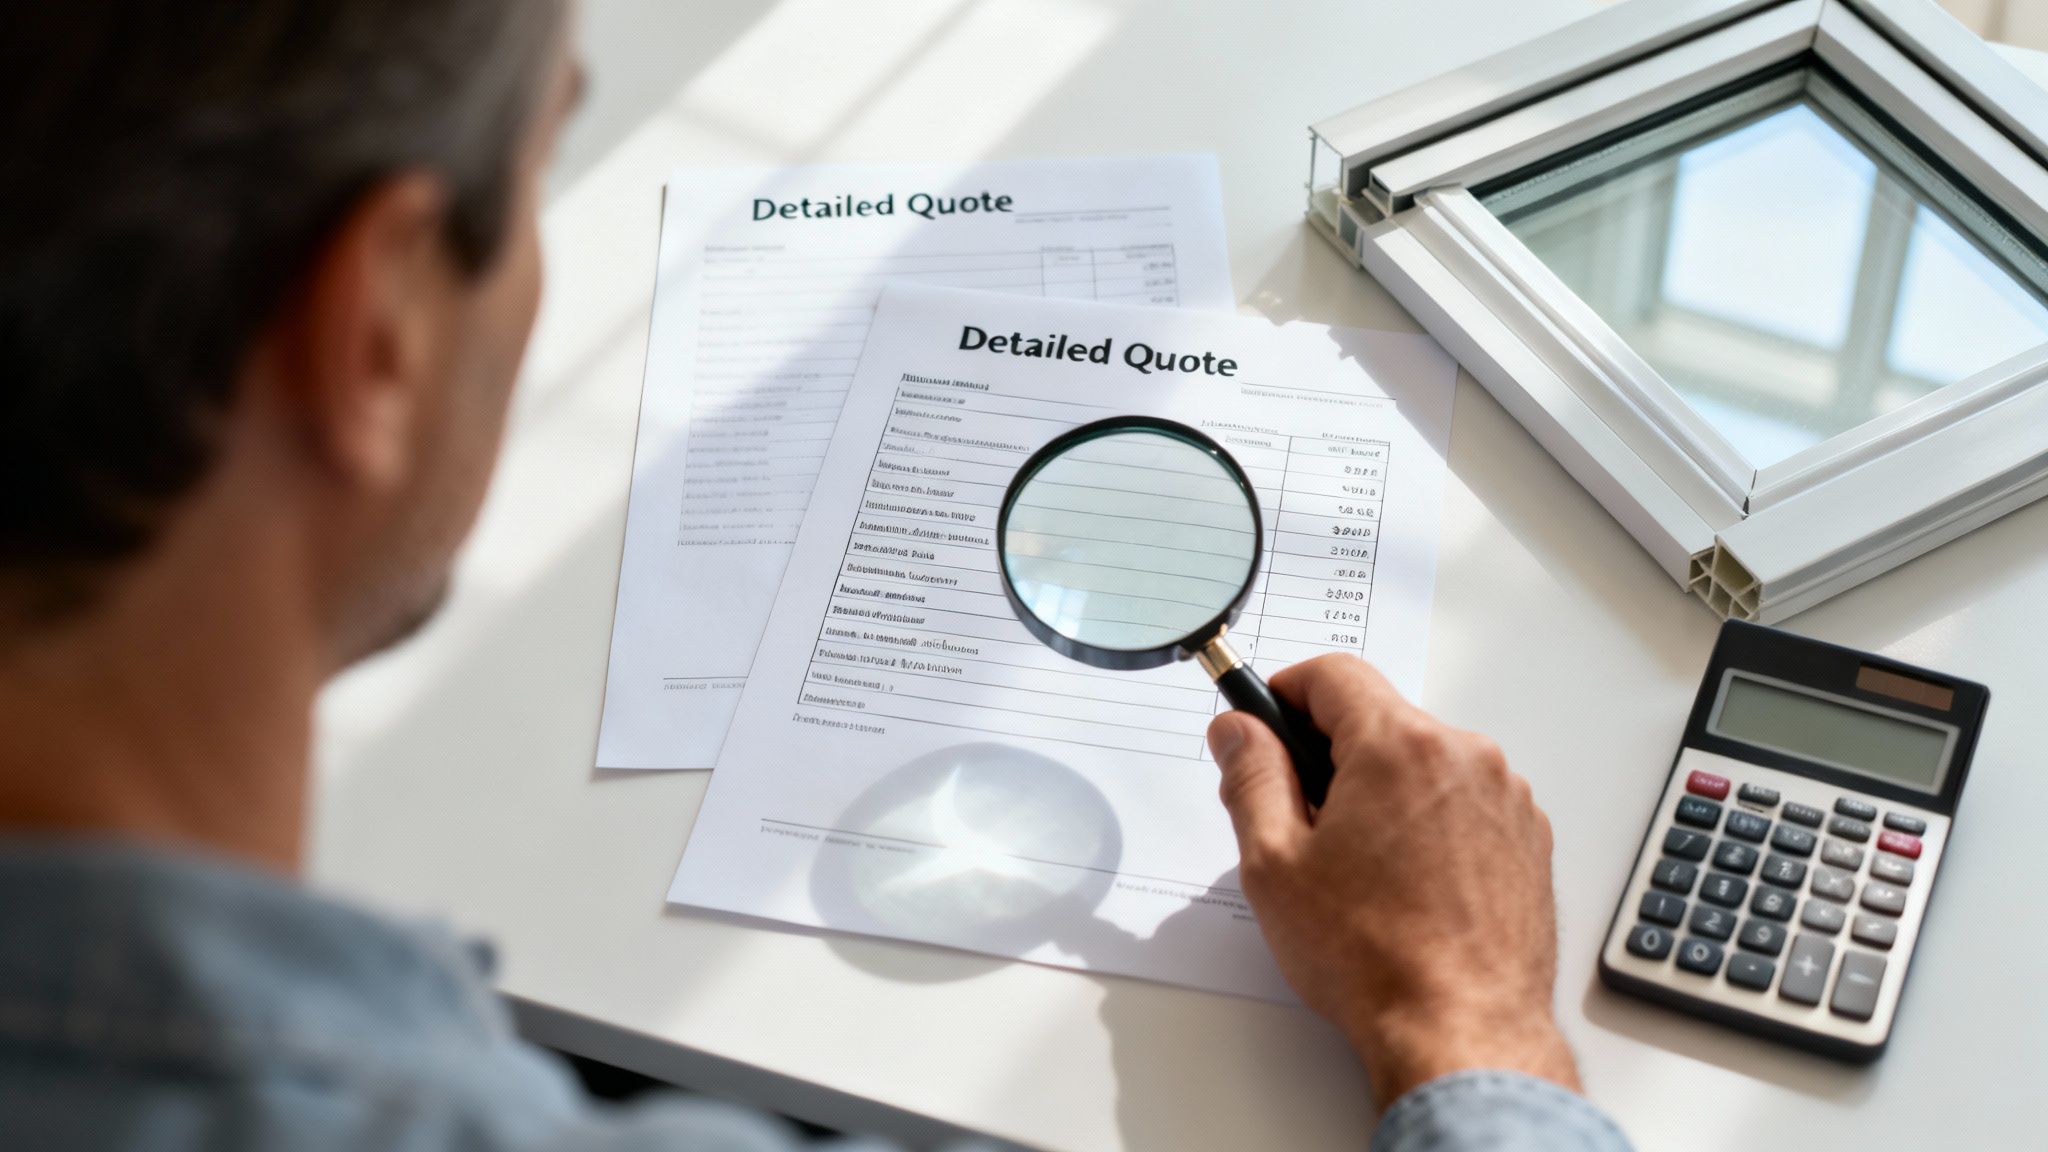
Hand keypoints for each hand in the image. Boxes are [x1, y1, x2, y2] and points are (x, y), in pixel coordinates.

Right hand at [1206, 654, 1579, 1106]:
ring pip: (1424, 762)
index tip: (1264, 722)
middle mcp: (1465, 756)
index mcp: (1399, 747)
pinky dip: (1430, 822)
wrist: (1463, 1029)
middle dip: (1333, 754)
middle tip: (1300, 819)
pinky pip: (1464, 801)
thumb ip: (1251, 776)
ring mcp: (1505, 797)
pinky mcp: (1528, 838)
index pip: (1334, 674)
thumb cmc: (1373, 957)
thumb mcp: (1275, 862)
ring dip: (1385, 790)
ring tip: (1358, 868)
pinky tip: (1405, 883)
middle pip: (1381, 718)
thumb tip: (1239, 730)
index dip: (1286, 691)